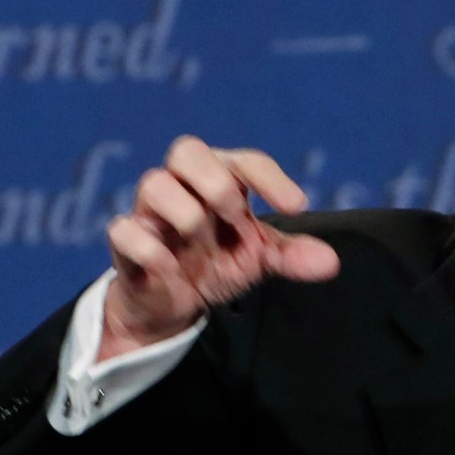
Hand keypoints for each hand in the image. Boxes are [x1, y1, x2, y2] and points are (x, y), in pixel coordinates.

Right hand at [98, 135, 339, 360]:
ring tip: (201, 248)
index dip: (270, 178)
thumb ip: (292, 257)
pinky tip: (171, 270)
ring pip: (154, 183)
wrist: (174, 305)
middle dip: (217, 184)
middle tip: (236, 219)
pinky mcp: (125, 242)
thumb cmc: (216, 264)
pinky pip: (123, 230)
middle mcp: (182, 186)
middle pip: (187, 150)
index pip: (244, 161)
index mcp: (220, 180)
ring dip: (188, 217)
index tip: (296, 207)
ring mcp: (149, 212)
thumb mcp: (258, 260)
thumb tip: (331, 262)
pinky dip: (151, 249)